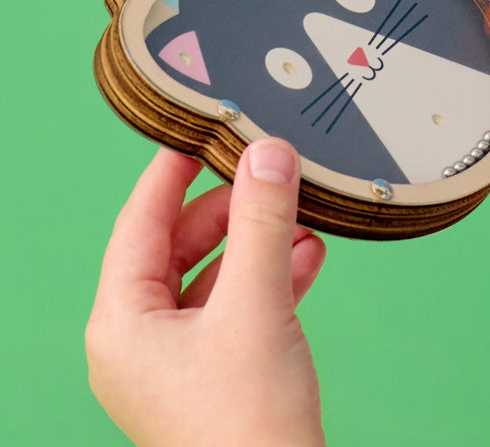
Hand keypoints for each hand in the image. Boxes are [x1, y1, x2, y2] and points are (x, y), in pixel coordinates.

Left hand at [86, 141, 327, 446]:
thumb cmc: (246, 422)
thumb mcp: (257, 304)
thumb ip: (263, 222)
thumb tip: (268, 153)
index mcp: (124, 323)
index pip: (139, 222)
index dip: (171, 171)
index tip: (202, 127)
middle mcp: (141, 340)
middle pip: (180, 245)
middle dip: (233, 209)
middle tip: (272, 172)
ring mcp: (178, 360)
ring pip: (215, 274)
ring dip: (260, 241)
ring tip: (301, 213)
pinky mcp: (216, 373)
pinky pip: (238, 305)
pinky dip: (272, 276)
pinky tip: (308, 256)